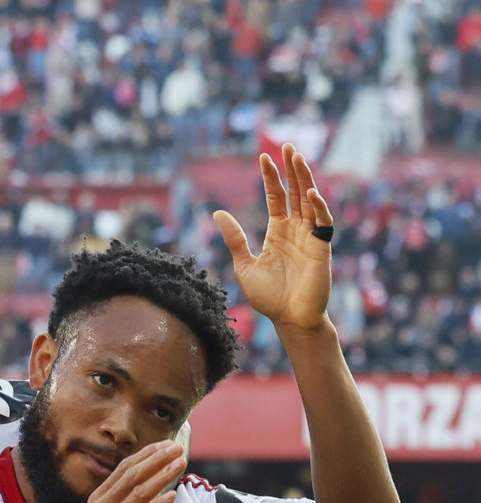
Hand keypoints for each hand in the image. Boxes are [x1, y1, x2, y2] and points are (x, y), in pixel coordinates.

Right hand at [59, 440, 184, 502]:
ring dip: (162, 475)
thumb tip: (136, 497)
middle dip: (157, 459)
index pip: (123, 469)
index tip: (164, 445)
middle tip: (177, 447)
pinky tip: (172, 496)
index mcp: (96, 500)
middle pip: (132, 474)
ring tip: (180, 464)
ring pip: (138, 491)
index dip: (146, 455)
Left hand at [212, 142, 333, 330]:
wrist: (289, 319)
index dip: (271, 178)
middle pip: (295, 192)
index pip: (276, 197)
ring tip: (297, 157)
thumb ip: (234, 239)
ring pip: (310, 201)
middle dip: (292, 169)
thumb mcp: (244, 265)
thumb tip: (217, 213)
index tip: (264, 157)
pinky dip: (318, 208)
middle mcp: (296, 230)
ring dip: (305, 179)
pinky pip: (322, 223)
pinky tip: (310, 193)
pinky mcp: (322, 248)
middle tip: (287, 145)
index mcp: (278, 232)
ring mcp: (311, 237)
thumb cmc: (269, 296)